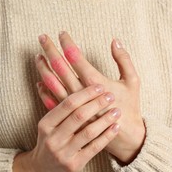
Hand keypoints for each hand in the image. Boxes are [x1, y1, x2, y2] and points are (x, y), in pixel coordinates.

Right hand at [13, 85, 119, 171]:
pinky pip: (94, 148)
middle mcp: (53, 138)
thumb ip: (53, 105)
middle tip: (111, 96)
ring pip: (88, 132)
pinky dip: (106, 136)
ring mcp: (63, 153)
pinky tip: (115, 127)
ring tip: (117, 111)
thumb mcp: (46, 125)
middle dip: (97, 104)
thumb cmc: (48, 143)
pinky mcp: (74, 165)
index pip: (67, 104)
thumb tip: (47, 79)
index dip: (85, 93)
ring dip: (105, 120)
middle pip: (78, 116)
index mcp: (46, 124)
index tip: (100, 86)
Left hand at [35, 31, 145, 163]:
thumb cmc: (130, 108)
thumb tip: (115, 41)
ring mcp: (73, 107)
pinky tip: (40, 82)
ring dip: (44, 69)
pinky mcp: (70, 119)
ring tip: (38, 57)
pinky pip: (52, 103)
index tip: (62, 34)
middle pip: (61, 68)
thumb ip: (124, 60)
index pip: (76, 58)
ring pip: (53, 84)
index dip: (67, 44)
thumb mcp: (133, 82)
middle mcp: (81, 94)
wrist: (125, 137)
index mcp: (96, 83)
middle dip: (50, 51)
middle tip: (42, 38)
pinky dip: (44, 91)